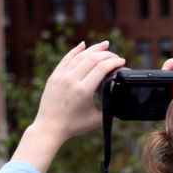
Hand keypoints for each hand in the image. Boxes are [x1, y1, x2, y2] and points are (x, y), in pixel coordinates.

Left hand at [11, 42, 125, 172]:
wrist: (48, 127)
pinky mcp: (54, 76)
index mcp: (83, 90)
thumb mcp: (94, 121)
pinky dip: (76, 50)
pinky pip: (66, 58)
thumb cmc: (72, 126)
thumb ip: (110, 115)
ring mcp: (61, 76)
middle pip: (92, 58)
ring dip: (94, 48)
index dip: (114, 62)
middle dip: (107, 54)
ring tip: (105, 44)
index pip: (102, 68)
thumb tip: (124, 113)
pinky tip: (83, 44)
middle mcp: (71, 80)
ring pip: (79, 55)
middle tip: (116, 56)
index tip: (122, 61)